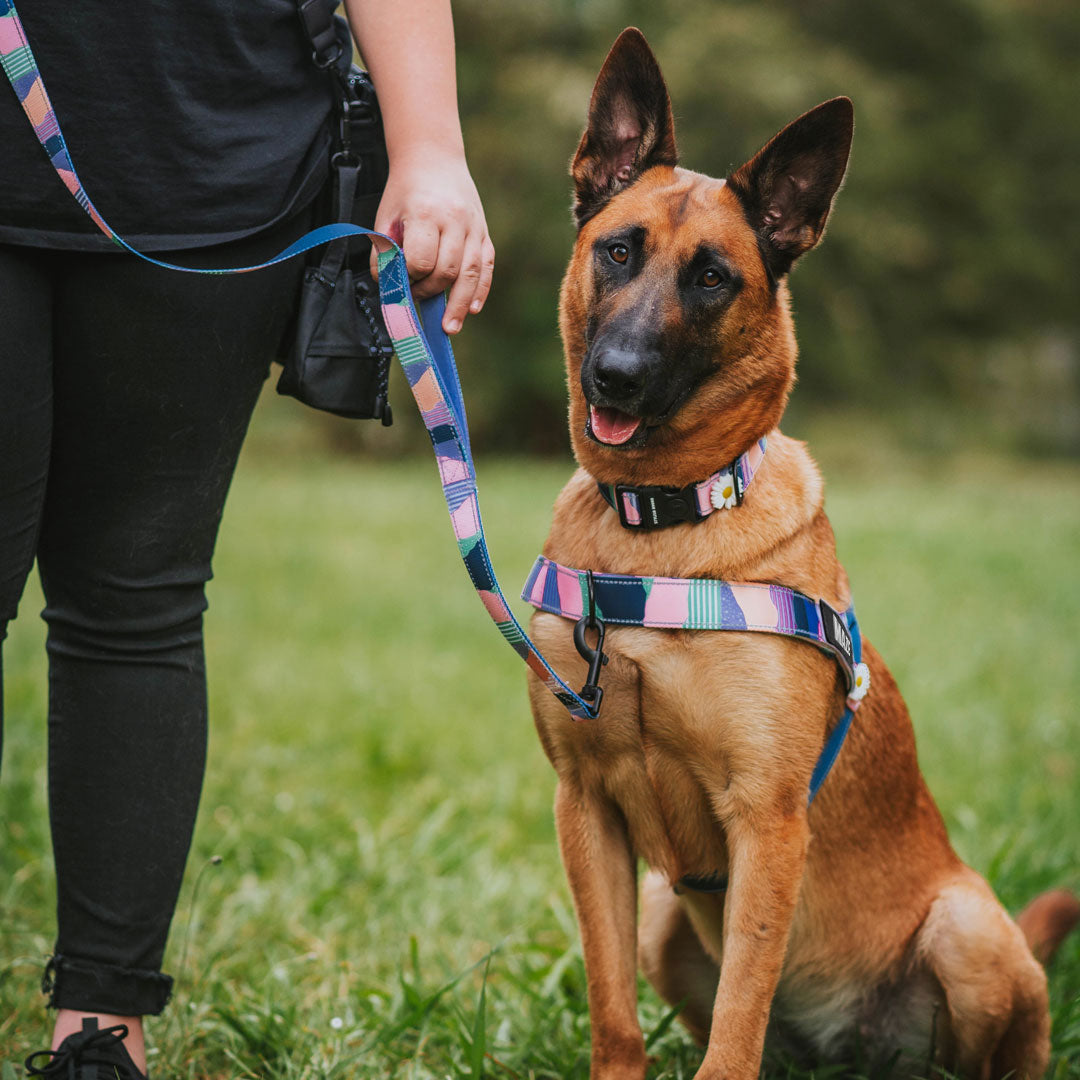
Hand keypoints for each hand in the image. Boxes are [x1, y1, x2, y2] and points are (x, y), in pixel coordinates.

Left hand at [370, 150, 494, 334]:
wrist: (433, 158)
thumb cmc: (405, 191)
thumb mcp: (386, 216)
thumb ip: (384, 252)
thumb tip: (389, 288)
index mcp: (426, 213)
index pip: (421, 260)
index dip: (409, 278)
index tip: (399, 281)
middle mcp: (455, 220)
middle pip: (447, 271)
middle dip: (429, 291)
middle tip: (416, 297)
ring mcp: (474, 227)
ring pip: (470, 274)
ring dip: (458, 305)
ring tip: (449, 328)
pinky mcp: (484, 233)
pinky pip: (486, 267)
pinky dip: (479, 291)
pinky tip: (471, 310)